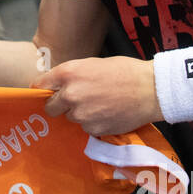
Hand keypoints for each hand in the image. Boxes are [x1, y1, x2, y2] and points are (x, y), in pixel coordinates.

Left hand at [32, 56, 159, 136]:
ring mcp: (81, 114)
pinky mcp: (93, 129)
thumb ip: (72, 75)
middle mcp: (70, 94)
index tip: (48, 93)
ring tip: (99, 105)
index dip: (44, 89)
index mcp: (68, 73)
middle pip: (50, 107)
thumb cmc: (125, 71)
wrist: (152, 90)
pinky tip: (107, 114)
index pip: (40, 85)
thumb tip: (58, 86)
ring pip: (70, 118)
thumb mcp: (93, 64)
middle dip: (60, 105)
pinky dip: (93, 123)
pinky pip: (85, 128)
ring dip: (79, 114)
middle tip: (76, 101)